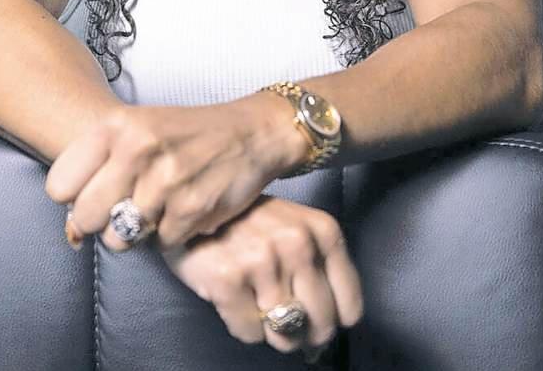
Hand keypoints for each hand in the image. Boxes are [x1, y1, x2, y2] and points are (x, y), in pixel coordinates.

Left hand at [45, 97, 294, 250]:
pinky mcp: (191, 208)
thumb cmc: (186, 134)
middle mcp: (137, 148)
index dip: (74, 198)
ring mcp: (165, 180)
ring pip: (119, 238)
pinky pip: (159, 244)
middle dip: (102, 222)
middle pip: (85, 218)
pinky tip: (186, 207)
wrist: (250, 133)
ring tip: (160, 204)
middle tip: (128, 206)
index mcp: (116, 125)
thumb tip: (70, 232)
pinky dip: (172, 233)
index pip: (58, 186)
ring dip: (138, 231)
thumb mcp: (137, 130)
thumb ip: (97, 169)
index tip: (95, 193)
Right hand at [160, 194, 363, 360]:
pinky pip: (250, 334)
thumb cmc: (249, 222)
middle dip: (302, 331)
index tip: (313, 316)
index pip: (350, 308)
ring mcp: (263, 262)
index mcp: (323, 231)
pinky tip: (234, 296)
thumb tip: (324, 334)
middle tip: (280, 312)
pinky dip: (242, 325)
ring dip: (270, 328)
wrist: (193, 207)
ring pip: (285, 336)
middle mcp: (298, 244)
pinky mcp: (229, 280)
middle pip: (320, 327)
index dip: (332, 321)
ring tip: (255, 298)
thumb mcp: (296, 229)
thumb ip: (320, 270)